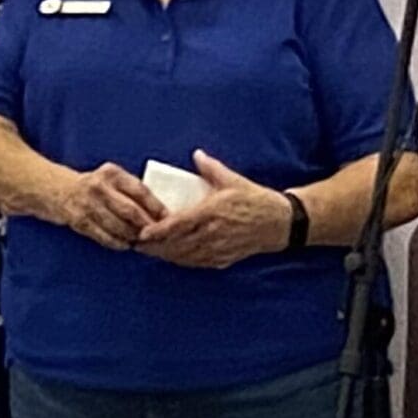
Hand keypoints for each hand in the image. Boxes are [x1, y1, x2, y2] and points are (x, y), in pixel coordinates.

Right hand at [49, 162, 163, 249]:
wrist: (56, 190)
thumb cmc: (92, 186)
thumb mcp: (110, 178)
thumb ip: (130, 189)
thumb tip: (159, 210)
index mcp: (111, 173)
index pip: (140, 190)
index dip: (156, 206)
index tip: (168, 218)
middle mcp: (99, 187)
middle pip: (130, 211)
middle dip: (146, 225)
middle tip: (157, 234)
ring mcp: (88, 204)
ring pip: (118, 226)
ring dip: (133, 236)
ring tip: (142, 241)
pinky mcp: (79, 221)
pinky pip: (104, 236)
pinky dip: (118, 243)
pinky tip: (126, 244)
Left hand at [132, 152, 288, 270]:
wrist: (280, 222)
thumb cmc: (256, 199)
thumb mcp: (233, 180)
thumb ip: (211, 168)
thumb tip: (197, 154)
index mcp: (212, 212)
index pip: (178, 225)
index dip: (158, 231)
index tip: (142, 232)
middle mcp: (213, 234)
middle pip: (177, 245)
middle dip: (155, 246)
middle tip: (137, 243)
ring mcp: (219, 249)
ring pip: (185, 257)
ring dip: (166, 255)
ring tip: (150, 251)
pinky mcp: (224, 259)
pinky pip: (198, 263)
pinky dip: (182, 261)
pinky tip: (172, 257)